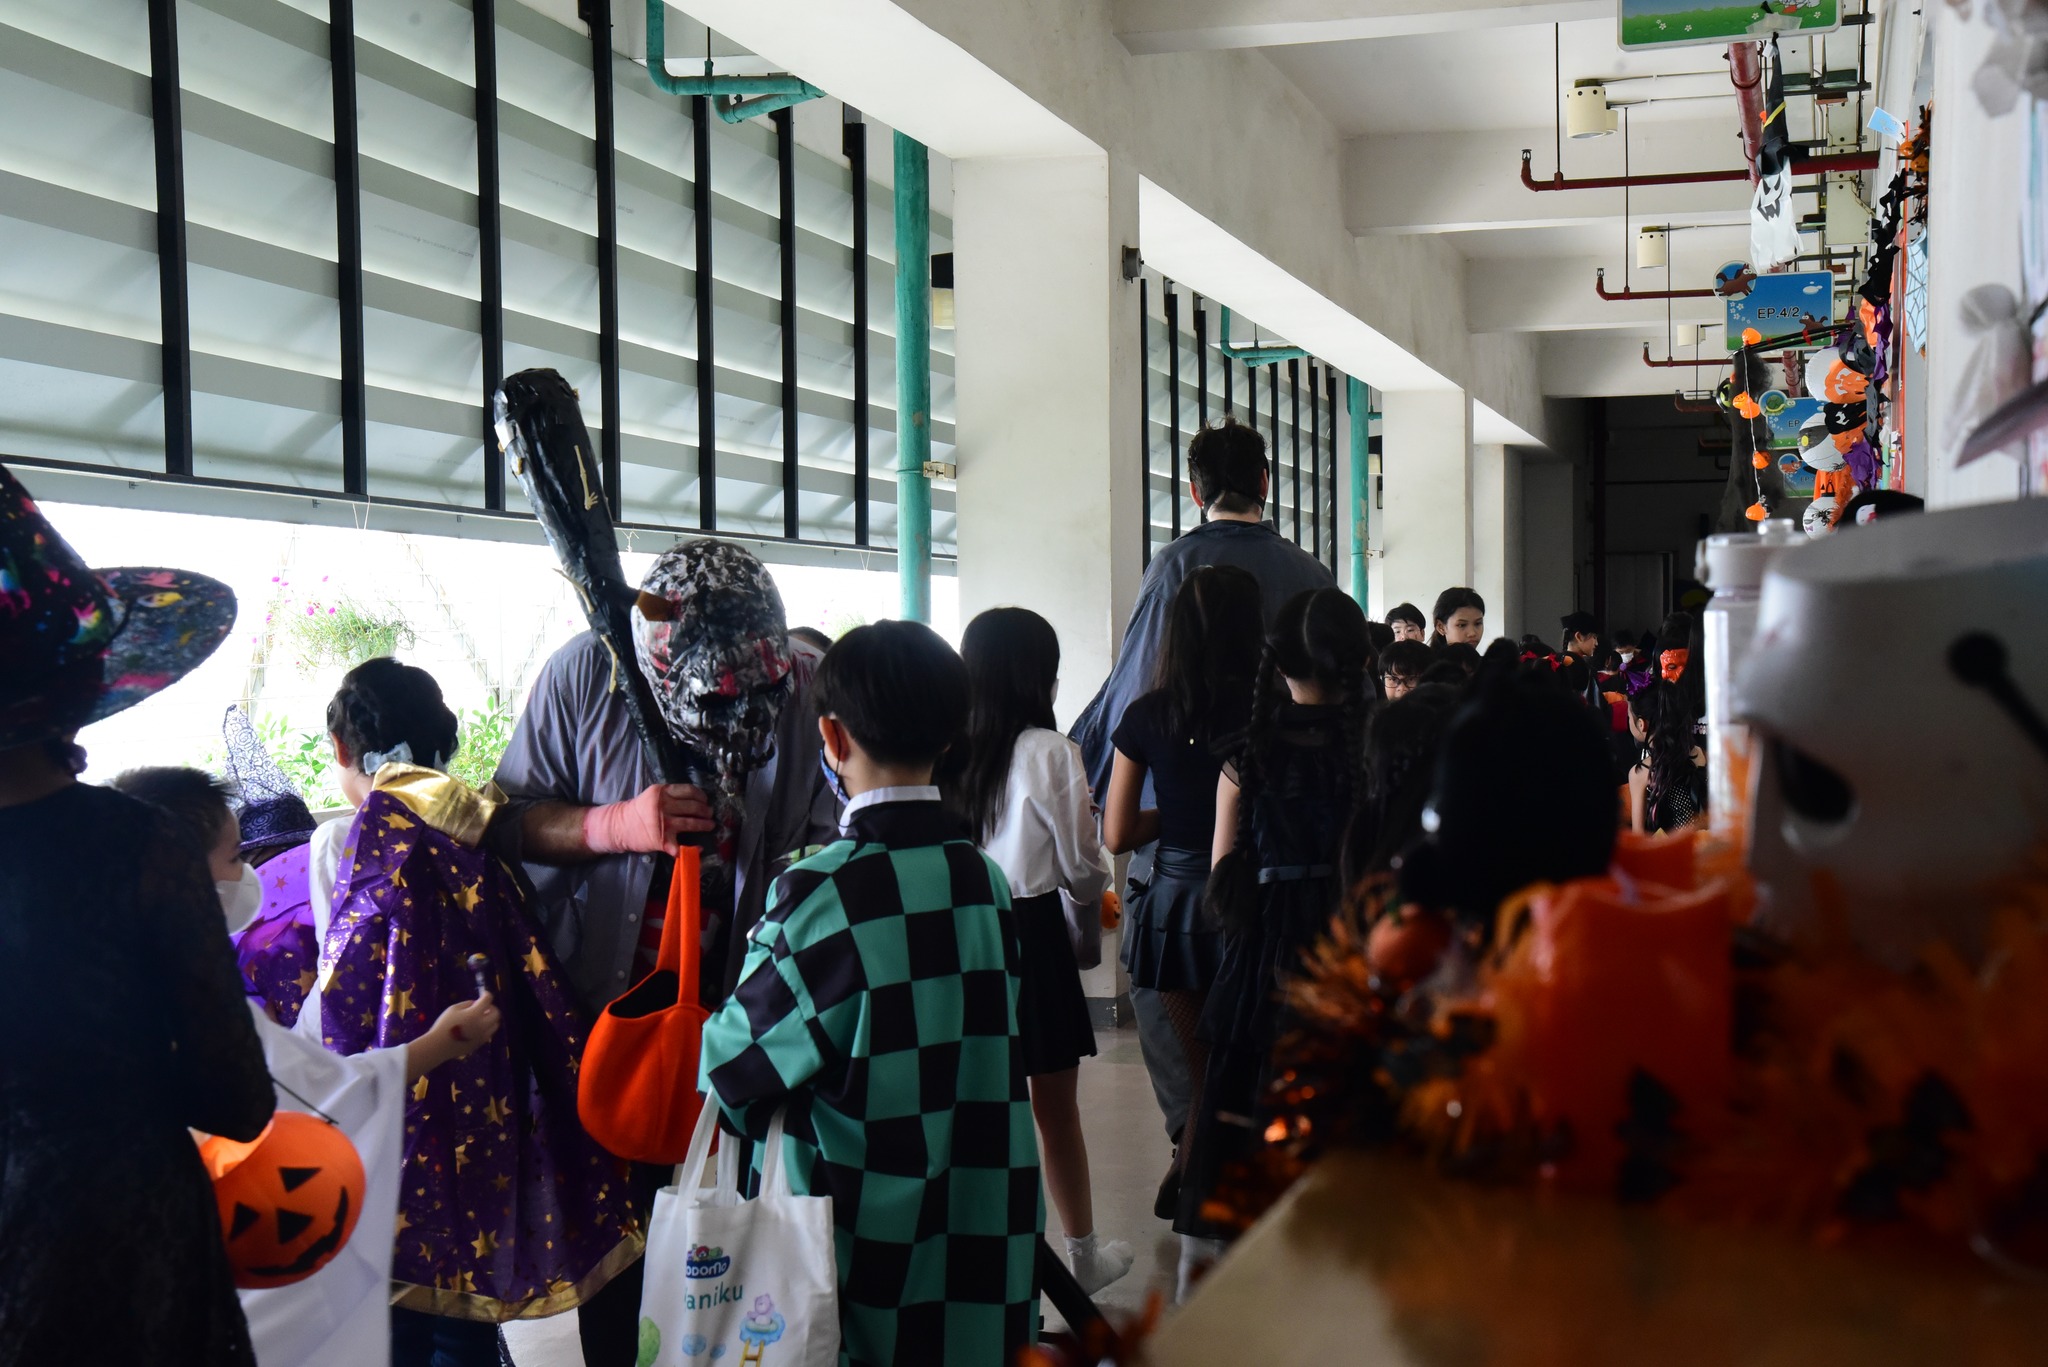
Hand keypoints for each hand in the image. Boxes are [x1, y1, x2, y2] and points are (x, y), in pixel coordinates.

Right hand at [407, 993, 501, 1081]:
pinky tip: (477, 1027)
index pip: (487, 1000)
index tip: (484, 994)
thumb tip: (476, 1003)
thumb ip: (467, 1004)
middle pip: (496, 1013)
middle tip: (484, 1007)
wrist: (439, 1046)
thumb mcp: (453, 1009)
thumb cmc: (443, 1025)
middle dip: (491, 1007)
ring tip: (481, 1017)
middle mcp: (482, 1025)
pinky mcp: (480, 1044)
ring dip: (491, 1019)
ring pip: (495, 1025)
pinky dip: (486, 1028)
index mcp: (474, 1014)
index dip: (486, 994)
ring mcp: (482, 1036)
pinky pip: (488, 1034)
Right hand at [582, 783, 714, 853]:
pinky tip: (699, 848)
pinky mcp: (663, 841)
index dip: (701, 795)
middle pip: (693, 807)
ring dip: (704, 825)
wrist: (620, 827)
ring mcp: (664, 824)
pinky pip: (682, 846)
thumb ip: (670, 795)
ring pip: (692, 824)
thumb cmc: (638, 810)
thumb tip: (694, 798)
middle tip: (709, 813)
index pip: (689, 790)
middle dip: (705, 811)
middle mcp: (663, 806)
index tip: (705, 800)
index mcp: (662, 792)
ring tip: (709, 825)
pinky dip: (693, 848)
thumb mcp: (652, 795)